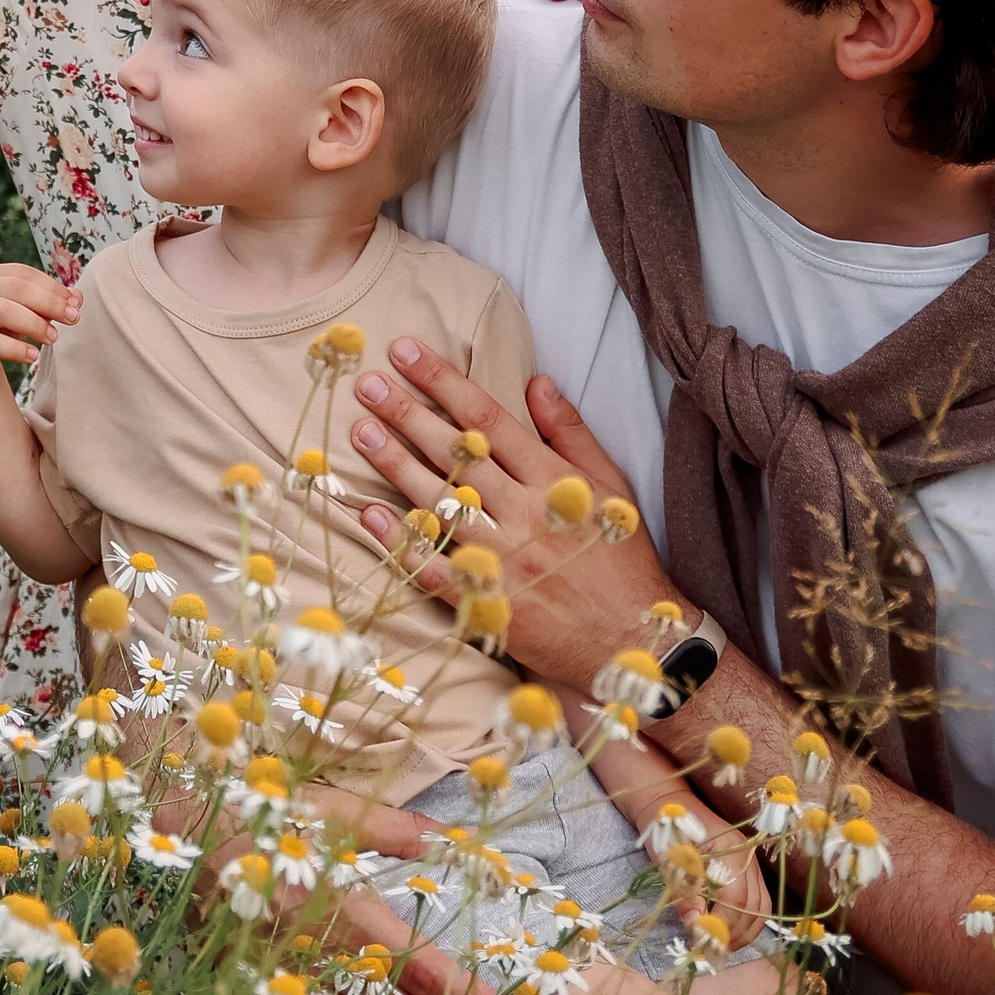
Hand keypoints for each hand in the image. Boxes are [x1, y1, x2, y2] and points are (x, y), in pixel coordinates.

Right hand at [0, 262, 79, 409]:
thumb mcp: (23, 313)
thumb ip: (48, 303)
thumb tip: (77, 297)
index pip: (24, 274)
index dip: (52, 287)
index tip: (75, 304)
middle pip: (16, 288)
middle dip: (49, 303)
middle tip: (72, 319)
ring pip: (2, 310)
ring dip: (33, 323)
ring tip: (53, 338)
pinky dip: (13, 348)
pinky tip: (32, 356)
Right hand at [157, 777, 500, 994]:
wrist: (167, 833)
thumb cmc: (256, 811)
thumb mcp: (325, 806)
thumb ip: (387, 826)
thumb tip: (442, 839)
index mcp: (329, 900)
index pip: (405, 954)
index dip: (452, 983)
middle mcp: (306, 948)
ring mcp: (276, 977)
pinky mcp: (248, 990)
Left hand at [346, 337, 684, 692]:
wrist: (632, 642)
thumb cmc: (620, 558)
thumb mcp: (610, 486)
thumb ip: (570, 432)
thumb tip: (535, 381)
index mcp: (554, 481)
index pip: (489, 418)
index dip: (444, 381)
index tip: (407, 352)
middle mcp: (525, 515)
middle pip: (456, 454)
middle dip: (408, 413)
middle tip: (368, 384)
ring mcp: (503, 561)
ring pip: (439, 503)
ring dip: (395, 464)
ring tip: (361, 430)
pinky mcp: (486, 604)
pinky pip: (433, 568)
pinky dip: (399, 541)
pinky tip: (368, 513)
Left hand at [638, 791, 771, 946]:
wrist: (670, 804)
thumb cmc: (666, 830)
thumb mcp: (669, 860)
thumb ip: (684, 892)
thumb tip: (695, 924)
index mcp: (729, 849)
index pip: (736, 897)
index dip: (721, 923)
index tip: (701, 938)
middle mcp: (747, 856)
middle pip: (755, 907)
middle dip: (734, 933)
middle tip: (711, 947)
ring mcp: (752, 862)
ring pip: (762, 908)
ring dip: (744, 932)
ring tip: (720, 943)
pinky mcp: (750, 869)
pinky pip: (760, 901)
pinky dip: (749, 921)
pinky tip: (729, 930)